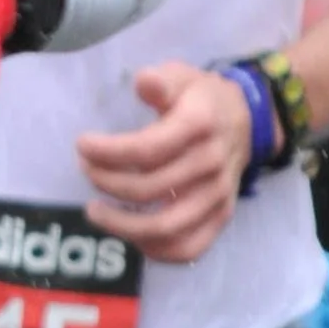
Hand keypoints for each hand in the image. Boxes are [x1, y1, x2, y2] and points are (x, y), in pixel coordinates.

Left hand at [76, 59, 253, 263]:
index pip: (147, 149)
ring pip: (166, 227)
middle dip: (107, 182)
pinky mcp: (221, 217)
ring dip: (122, 225)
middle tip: (86, 171)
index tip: (82, 145)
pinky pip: (189, 248)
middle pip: (149, 188)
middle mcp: (211, 164)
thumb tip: (143, 81)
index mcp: (200, 125)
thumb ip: (161, 81)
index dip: (109, 152)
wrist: (246, 120)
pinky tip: (129, 235)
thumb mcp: (182, 77)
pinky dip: (155, 250)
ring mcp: (218, 195)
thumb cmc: (201, 99)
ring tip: (95, 211)